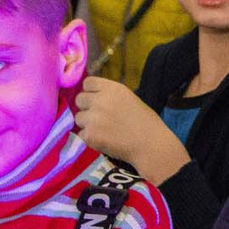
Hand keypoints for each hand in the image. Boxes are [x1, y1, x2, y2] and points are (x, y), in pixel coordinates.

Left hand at [75, 77, 190, 183]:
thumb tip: (94, 98)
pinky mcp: (90, 135)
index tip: (96, 100)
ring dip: (87, 124)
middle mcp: (100, 100)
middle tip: (99, 117)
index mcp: (113, 89)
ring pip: (78, 118)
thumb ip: (110, 96)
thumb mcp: (129, 99)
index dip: (91, 92)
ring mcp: (93, 118)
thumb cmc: (146, 123)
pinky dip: (90, 139)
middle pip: (79, 99)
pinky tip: (104, 141)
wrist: (150, 145)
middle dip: (87, 107)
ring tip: (104, 131)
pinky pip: (81, 134)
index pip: (87, 83)